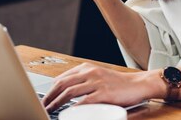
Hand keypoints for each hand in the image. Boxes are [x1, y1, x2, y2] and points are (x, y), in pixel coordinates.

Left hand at [42, 63, 156, 112]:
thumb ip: (83, 81)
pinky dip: (73, 108)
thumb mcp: (98, 76)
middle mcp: (90, 72)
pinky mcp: (104, 93)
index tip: (44, 99)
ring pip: (69, 92)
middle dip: (50, 96)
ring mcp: (96, 82)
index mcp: (87, 68)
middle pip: (62, 84)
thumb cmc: (118, 84)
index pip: (62, 77)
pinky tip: (68, 113)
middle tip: (43, 106)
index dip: (50, 89)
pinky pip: (84, 101)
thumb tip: (65, 92)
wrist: (138, 84)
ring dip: (57, 103)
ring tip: (50, 110)